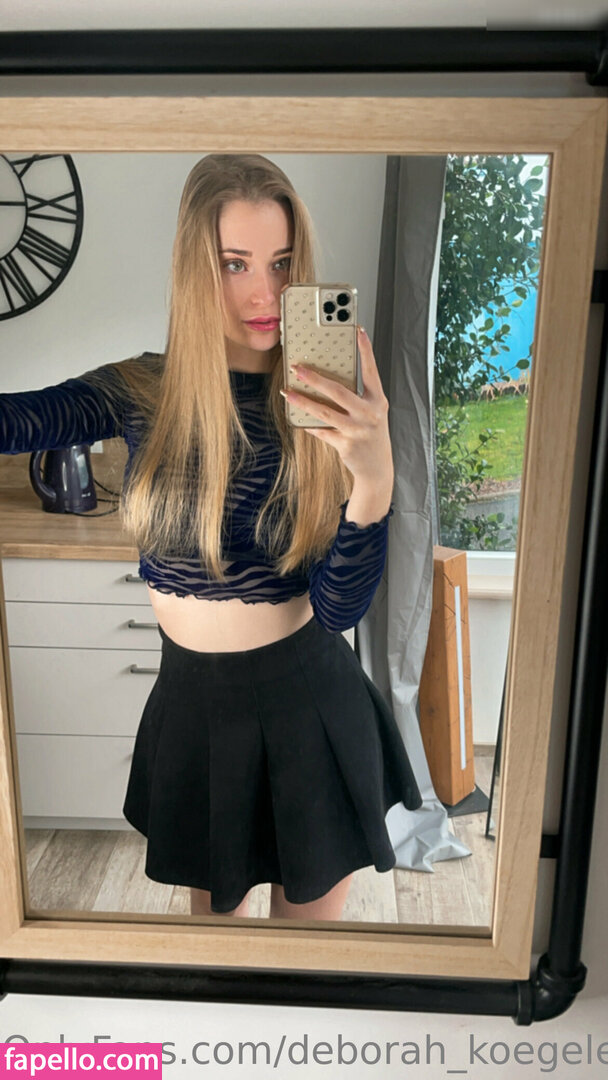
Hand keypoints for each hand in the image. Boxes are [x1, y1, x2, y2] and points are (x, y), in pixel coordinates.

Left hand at [282, 326, 393, 482]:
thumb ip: (357, 397)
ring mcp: (357, 430)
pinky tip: (298, 419)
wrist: (377, 468)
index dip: (365, 350)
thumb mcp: (371, 413)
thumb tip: (327, 380)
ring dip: (302, 401)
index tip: (357, 330)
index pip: (371, 371)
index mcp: (378, 401)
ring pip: (324, 412)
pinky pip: (321, 431)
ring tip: (287, 391)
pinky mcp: (345, 445)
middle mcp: (369, 414)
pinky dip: (309, 425)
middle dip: (315, 378)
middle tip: (297, 368)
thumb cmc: (371, 434)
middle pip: (338, 391)